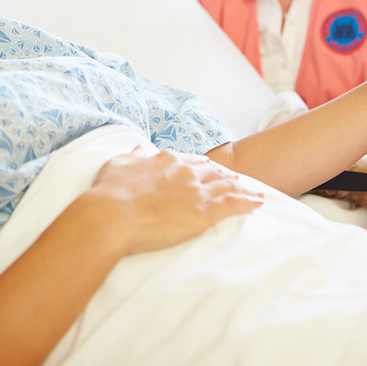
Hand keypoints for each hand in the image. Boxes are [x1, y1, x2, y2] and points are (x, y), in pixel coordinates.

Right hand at [82, 146, 263, 255]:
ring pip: (228, 186)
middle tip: (237, 180)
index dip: (203, 166)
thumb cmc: (108, 194)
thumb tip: (138, 149)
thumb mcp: (116, 165)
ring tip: (254, 191)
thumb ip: (131, 156)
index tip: (210, 169)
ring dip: (243, 188)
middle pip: (214, 172)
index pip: (192, 161)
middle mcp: (186, 172)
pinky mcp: (204, 212)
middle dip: (227, 176)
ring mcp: (197, 191)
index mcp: (167, 160)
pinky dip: (248, 202)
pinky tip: (258, 203)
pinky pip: (234, 204)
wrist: (110, 216)